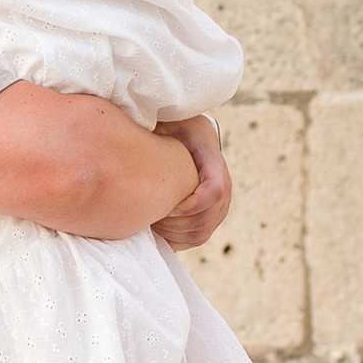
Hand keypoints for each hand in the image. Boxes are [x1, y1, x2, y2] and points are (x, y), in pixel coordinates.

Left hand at [154, 114, 230, 250]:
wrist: (192, 135)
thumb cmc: (176, 129)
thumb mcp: (169, 123)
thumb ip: (159, 132)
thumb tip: (139, 140)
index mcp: (214, 162)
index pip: (215, 192)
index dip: (192, 204)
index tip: (168, 205)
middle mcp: (223, 187)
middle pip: (206, 219)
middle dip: (175, 223)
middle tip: (149, 216)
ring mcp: (219, 205)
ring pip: (201, 233)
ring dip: (173, 233)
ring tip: (150, 222)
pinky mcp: (211, 217)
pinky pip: (197, 238)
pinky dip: (176, 239)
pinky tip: (157, 228)